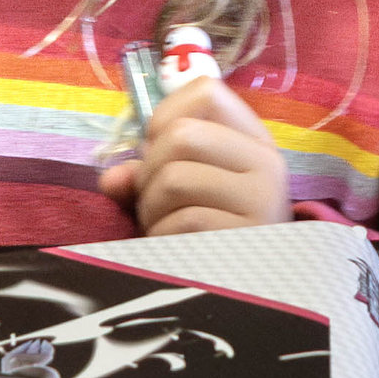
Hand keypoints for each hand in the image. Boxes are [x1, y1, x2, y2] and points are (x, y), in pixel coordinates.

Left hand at [97, 74, 290, 237]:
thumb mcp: (187, 188)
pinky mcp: (248, 236)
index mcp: (254, 140)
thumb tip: (111, 179)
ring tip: (163, 224)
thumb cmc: (213, 228)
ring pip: (174, 178)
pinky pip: (182, 221)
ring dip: (151, 207)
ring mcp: (262, 201)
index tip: (159, 148)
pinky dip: (163, 235)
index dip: (165, 116)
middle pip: (181, 136)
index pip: (206, 91)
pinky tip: (175, 246)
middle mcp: (266, 164)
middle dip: (149, 170)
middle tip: (154, 199)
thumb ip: (147, 171)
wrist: (252, 285)